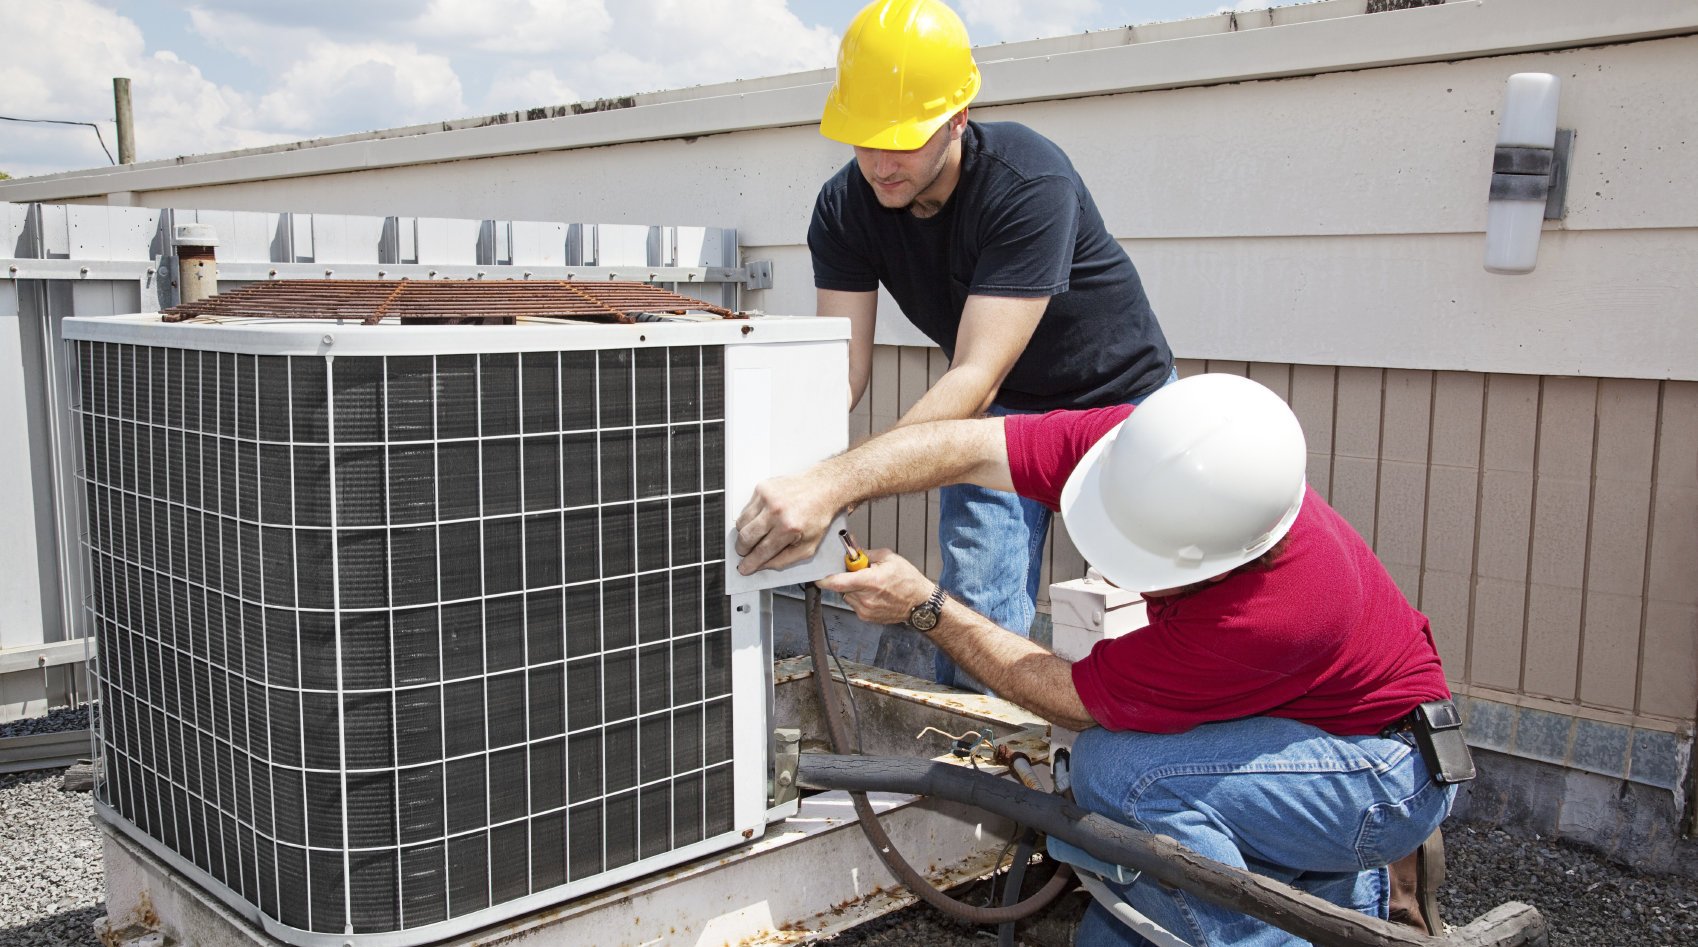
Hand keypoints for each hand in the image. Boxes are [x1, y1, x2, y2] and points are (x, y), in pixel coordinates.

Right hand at [734, 473, 841, 574]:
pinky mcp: (762, 487)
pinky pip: (745, 509)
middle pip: (745, 538)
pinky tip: (761, 520)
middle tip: (745, 553)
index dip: (750, 563)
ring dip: (744, 534)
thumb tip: (763, 565)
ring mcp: (767, 497)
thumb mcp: (808, 546)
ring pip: (741, 523)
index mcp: (789, 527)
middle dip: (743, 550)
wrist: (823, 488)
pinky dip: (749, 519)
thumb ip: (784, 560)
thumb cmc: (818, 515)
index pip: (761, 551)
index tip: (744, 568)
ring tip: (754, 536)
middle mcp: (776, 511)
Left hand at [816, 550, 932, 625]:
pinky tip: (874, 594)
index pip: (837, 582)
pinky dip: (859, 597)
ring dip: (853, 588)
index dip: (824, 579)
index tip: (818, 575)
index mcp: (870, 582)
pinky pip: (854, 604)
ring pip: (847, 595)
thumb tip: (853, 549)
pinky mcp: (867, 618)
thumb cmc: (909, 581)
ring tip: (870, 584)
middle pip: (842, 587)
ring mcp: (865, 610)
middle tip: (859, 573)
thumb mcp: (889, 558)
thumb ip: (866, 553)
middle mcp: (866, 598)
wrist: (920, 604)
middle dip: (846, 578)